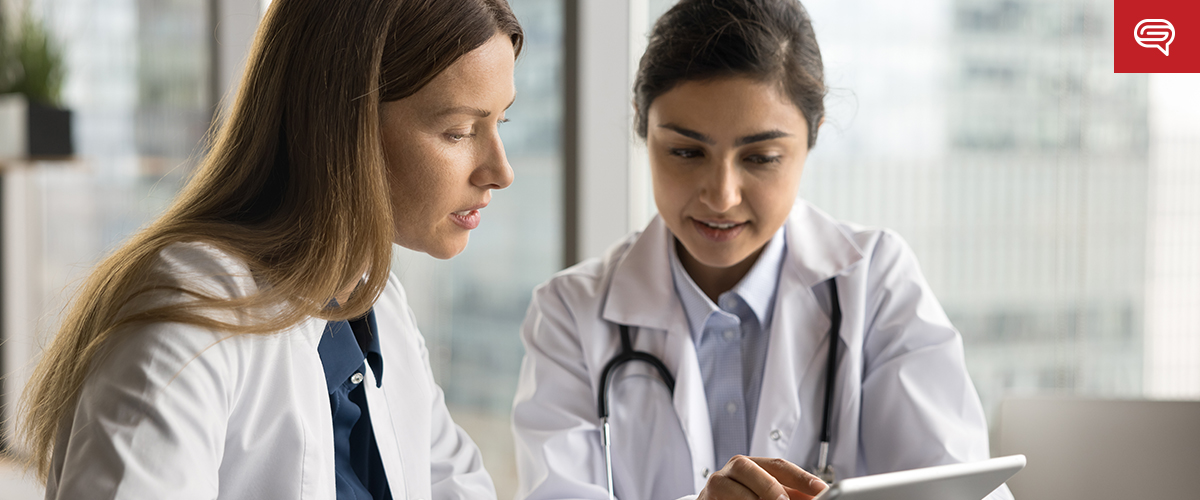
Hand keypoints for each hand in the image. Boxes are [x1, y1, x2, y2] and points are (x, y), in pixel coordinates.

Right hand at [696, 455, 827, 499]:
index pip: (779, 465)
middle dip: (768, 486)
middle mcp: (730, 472)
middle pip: (747, 468)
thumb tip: (818, 497)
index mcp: (751, 465)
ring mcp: (715, 486)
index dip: (801, 477)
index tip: (822, 490)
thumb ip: (793, 496)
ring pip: (729, 487)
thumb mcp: (771, 495)